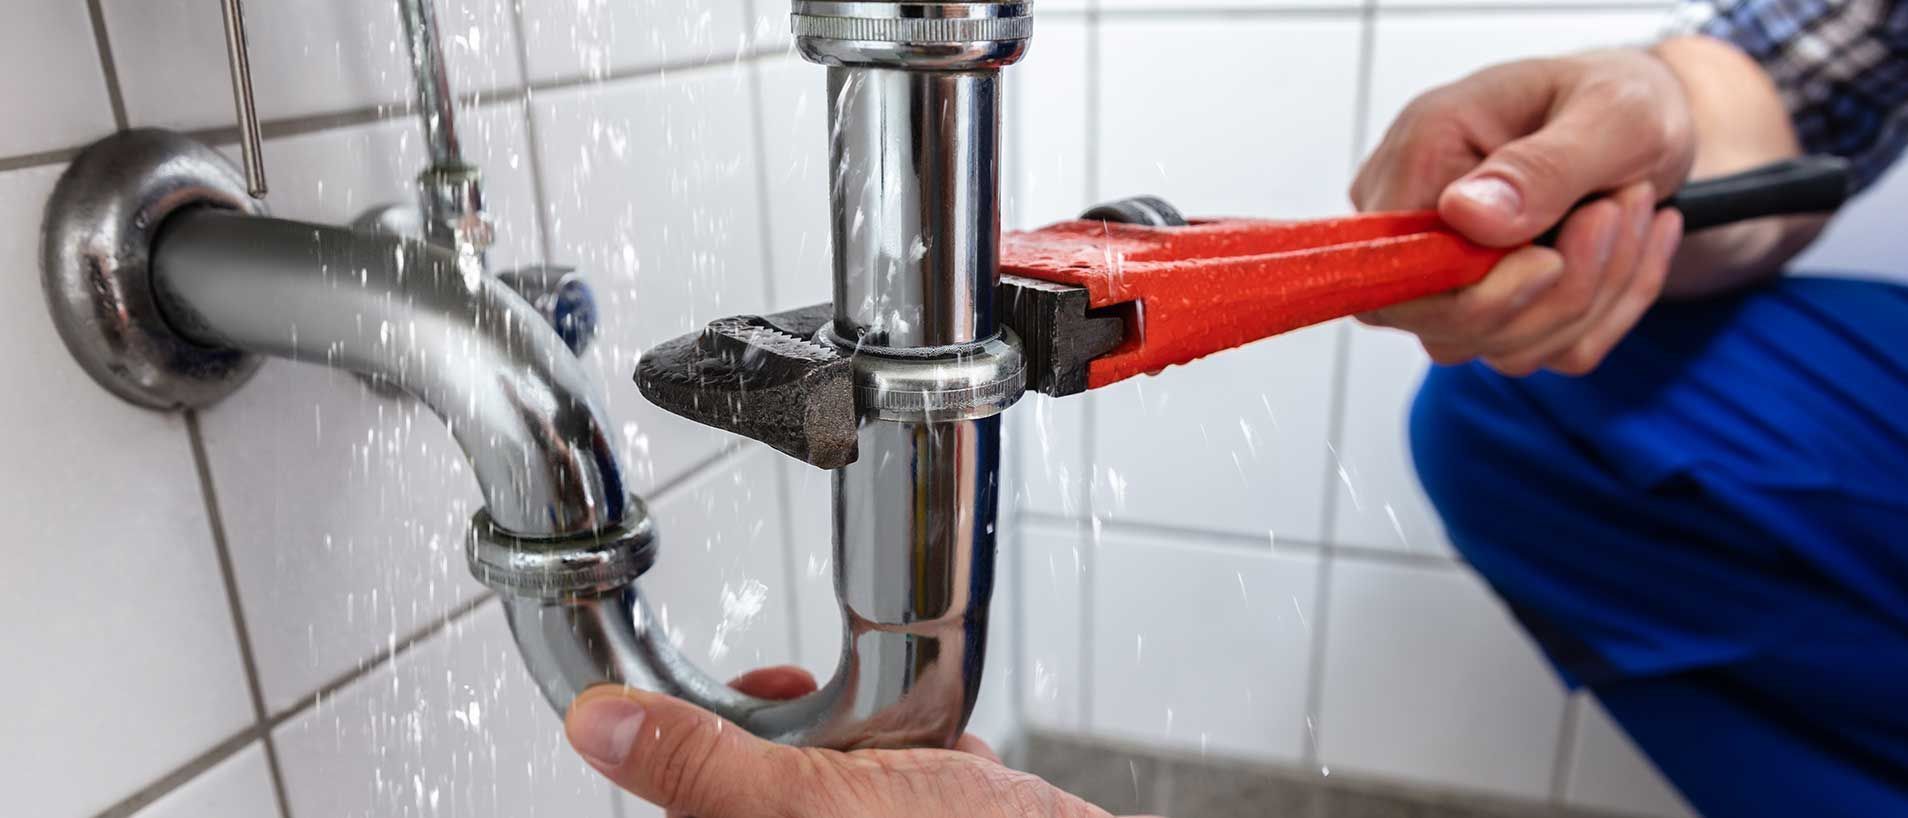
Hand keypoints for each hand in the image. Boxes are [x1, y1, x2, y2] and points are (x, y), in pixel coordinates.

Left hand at [566, 667, 1140, 817]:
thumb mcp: (813, 804)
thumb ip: (702, 765)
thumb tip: (598, 726)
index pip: (696, 793)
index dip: (713, 739)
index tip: (754, 703)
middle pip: (768, 776)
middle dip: (821, 736)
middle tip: (858, 735)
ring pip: (842, 772)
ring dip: (885, 743)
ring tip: (928, 759)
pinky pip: (908, 780)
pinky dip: (937, 762)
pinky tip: (963, 772)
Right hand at [1350, 48, 1694, 375]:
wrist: (1651, 123)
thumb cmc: (1623, 99)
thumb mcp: (1613, 112)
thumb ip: (1540, 166)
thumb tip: (1464, 215)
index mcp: (1420, 154)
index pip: (1391, 271)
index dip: (1469, 292)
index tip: (1551, 257)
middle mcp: (1415, 221)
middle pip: (1444, 326)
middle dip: (1558, 292)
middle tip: (1623, 207)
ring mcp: (1447, 274)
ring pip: (1502, 347)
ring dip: (1595, 294)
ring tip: (1633, 208)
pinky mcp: (1492, 308)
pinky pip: (1545, 351)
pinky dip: (1609, 310)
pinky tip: (1633, 244)